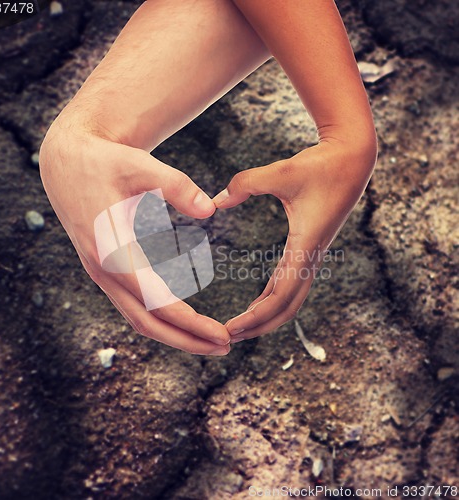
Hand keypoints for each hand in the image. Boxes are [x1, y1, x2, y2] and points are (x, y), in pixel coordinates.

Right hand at [39, 114, 230, 354]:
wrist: (66, 162)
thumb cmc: (104, 161)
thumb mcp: (139, 165)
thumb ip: (175, 185)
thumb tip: (211, 210)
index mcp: (112, 251)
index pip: (156, 301)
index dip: (190, 323)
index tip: (222, 335)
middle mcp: (104, 270)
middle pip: (147, 321)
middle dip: (186, 340)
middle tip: (226, 347)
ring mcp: (102, 273)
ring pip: (139, 318)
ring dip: (174, 334)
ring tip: (209, 340)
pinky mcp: (106, 269)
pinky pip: (133, 304)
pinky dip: (160, 319)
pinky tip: (182, 319)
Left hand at [213, 140, 376, 341]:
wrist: (352, 159)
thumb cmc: (320, 165)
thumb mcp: (281, 172)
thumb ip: (246, 183)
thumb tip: (216, 202)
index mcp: (305, 246)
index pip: (280, 297)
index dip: (255, 317)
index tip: (230, 329)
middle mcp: (311, 257)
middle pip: (286, 308)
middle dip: (259, 326)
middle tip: (228, 337)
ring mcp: (312, 255)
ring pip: (291, 299)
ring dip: (266, 316)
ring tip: (239, 327)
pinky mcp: (309, 249)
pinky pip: (290, 282)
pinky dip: (273, 298)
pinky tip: (257, 303)